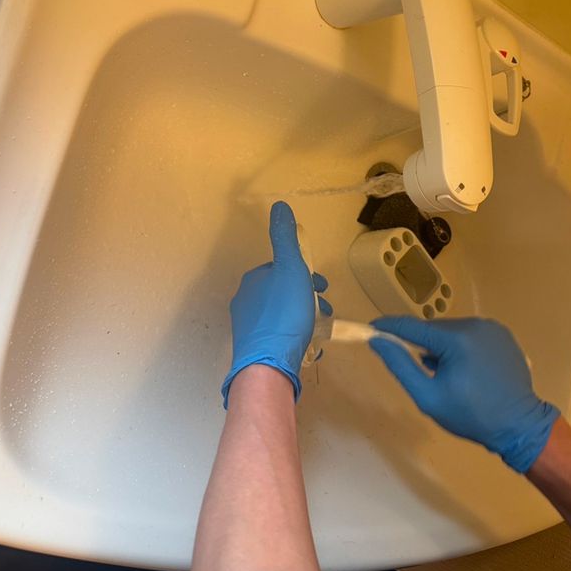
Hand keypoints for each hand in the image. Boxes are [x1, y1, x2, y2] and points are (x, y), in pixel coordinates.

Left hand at [222, 201, 331, 406]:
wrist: (268, 365)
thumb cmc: (284, 314)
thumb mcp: (291, 269)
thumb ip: (286, 238)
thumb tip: (280, 206)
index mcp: (253, 281)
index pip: (281, 269)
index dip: (305, 274)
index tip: (323, 286)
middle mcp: (245, 301)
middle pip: (283, 292)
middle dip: (307, 297)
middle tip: (325, 310)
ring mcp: (248, 328)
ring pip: (282, 315)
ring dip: (304, 317)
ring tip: (320, 329)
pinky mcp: (254, 351)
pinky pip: (279, 337)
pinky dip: (296, 336)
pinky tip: (309, 345)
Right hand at [370, 316, 559, 472]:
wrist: (520, 427)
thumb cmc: (471, 416)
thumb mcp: (428, 397)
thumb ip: (401, 365)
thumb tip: (378, 341)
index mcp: (457, 338)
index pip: (413, 327)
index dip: (389, 327)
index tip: (371, 329)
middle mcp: (475, 324)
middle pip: (433, 329)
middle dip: (420, 344)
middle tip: (418, 369)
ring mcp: (492, 327)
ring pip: (451, 331)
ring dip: (441, 346)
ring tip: (446, 374)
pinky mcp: (502, 334)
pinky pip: (470, 335)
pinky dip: (460, 346)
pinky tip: (466, 369)